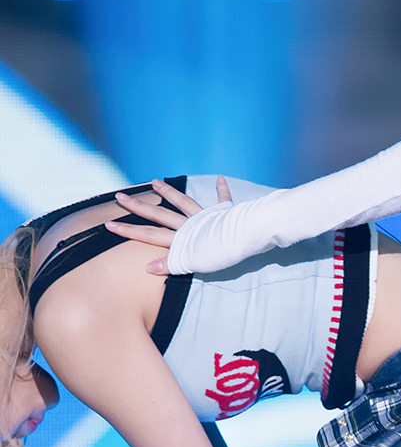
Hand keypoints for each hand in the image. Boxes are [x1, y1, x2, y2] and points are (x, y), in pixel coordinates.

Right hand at [107, 176, 231, 274]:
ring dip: (168, 192)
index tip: (109, 224)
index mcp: (181, 238)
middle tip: (120, 196)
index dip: (129, 230)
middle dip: (138, 207)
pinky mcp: (222, 211)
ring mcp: (204, 216)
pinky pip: (222, 198)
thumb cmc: (220, 254)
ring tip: (155, 182)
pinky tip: (220, 178)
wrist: (243, 238)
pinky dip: (221, 189)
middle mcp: (188, 224)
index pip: (150, 234)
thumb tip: (148, 268)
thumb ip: (171, 264)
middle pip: (159, 215)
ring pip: (182, 201)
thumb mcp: (192, 264)